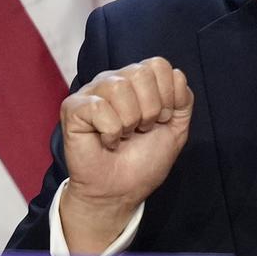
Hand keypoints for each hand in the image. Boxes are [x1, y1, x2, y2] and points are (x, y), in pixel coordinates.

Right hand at [59, 57, 192, 253]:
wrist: (121, 191)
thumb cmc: (144, 161)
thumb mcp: (176, 128)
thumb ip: (183, 99)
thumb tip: (177, 74)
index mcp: (137, 81)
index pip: (158, 65)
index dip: (167, 96)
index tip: (160, 120)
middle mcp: (114, 80)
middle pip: (141, 73)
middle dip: (150, 110)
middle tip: (140, 130)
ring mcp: (91, 92)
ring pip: (119, 87)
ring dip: (129, 122)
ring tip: (123, 136)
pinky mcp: (73, 107)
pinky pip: (99, 107)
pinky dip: (110, 132)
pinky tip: (106, 141)